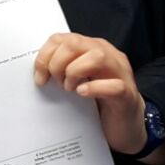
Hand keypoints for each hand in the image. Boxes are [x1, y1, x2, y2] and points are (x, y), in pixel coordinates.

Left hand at [33, 32, 147, 155]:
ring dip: (75, 72)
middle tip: (57, 83)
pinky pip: (114, 86)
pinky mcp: (127, 95)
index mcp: (92, 49)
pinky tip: (82, 93)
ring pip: (97, 56)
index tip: (39, 76)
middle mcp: (107, 55)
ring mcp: (120, 73)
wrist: (125, 126)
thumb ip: (62, 71)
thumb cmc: (97, 102)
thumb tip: (37, 73)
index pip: (62, 39)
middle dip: (58, 63)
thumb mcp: (77, 81)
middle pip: (76, 43)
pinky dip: (95, 88)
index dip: (45, 56)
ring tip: (70, 89)